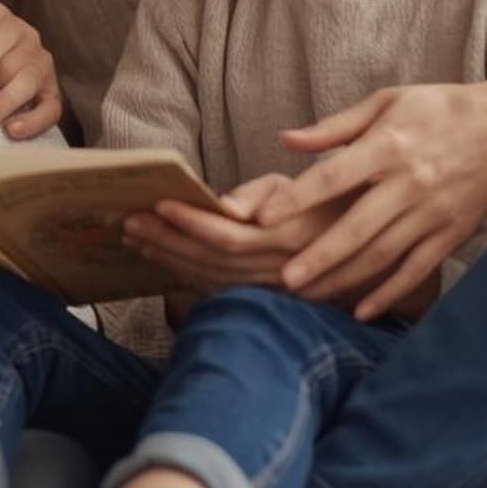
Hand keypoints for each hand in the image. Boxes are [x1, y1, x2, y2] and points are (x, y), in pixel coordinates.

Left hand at [121, 172, 344, 293]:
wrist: (358, 245)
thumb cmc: (319, 202)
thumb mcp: (294, 186)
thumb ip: (259, 193)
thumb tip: (224, 205)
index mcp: (285, 237)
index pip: (228, 234)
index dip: (191, 221)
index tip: (158, 204)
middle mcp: (277, 269)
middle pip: (210, 259)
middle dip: (166, 240)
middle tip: (128, 222)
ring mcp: (271, 291)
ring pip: (210, 278)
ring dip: (169, 258)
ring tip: (136, 239)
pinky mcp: (265, 300)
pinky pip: (218, 289)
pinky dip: (186, 275)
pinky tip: (162, 259)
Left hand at [252, 78, 486, 320]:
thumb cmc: (439, 109)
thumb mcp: (386, 102)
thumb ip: (335, 127)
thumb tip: (286, 140)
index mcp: (388, 146)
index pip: (333, 176)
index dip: (297, 198)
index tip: (260, 217)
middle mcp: (409, 184)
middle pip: (356, 228)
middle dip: (318, 256)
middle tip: (281, 279)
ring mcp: (432, 213)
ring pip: (382, 255)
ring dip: (343, 279)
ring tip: (306, 296)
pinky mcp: (452, 234)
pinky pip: (416, 270)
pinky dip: (389, 293)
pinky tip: (361, 311)